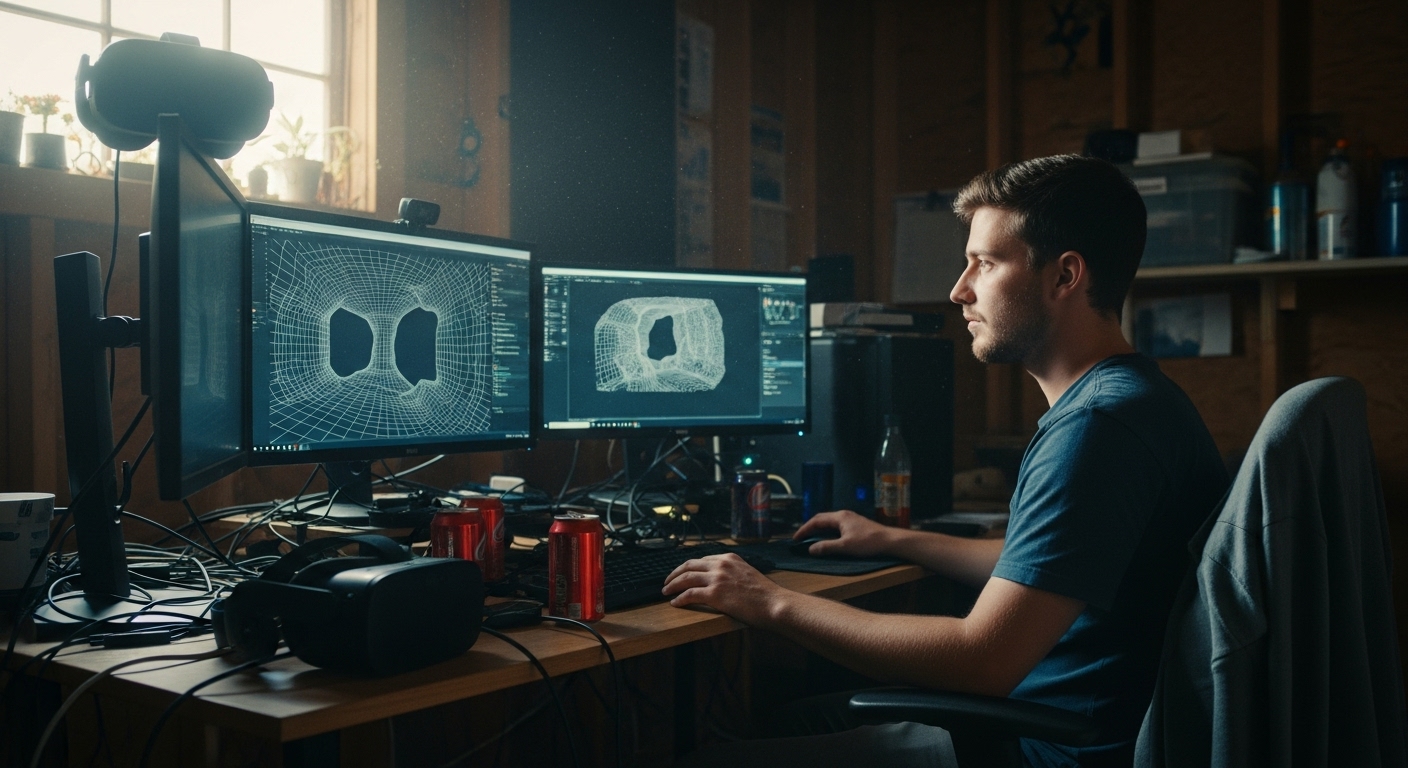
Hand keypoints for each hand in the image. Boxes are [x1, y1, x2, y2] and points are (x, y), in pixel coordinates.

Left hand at [661, 553, 784, 625]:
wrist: (774, 603)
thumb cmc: (765, 594)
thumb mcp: (748, 574)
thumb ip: (733, 573)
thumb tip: (723, 581)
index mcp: (729, 558)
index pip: (702, 559)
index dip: (688, 567)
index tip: (682, 573)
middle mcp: (721, 564)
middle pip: (689, 565)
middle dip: (675, 573)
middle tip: (667, 581)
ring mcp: (717, 578)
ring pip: (686, 578)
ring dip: (672, 585)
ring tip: (666, 591)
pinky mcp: (714, 594)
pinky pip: (690, 594)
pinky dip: (680, 598)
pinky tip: (675, 603)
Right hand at [794, 510, 895, 556]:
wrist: (890, 541)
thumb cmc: (868, 543)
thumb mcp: (845, 547)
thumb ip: (827, 547)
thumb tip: (811, 549)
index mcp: (839, 517)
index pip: (816, 521)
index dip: (804, 530)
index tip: (795, 539)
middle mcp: (844, 515)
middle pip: (822, 519)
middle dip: (810, 528)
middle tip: (801, 538)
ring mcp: (851, 519)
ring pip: (830, 522)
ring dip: (819, 530)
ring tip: (812, 539)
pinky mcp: (856, 525)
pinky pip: (836, 526)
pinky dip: (828, 532)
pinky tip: (829, 540)